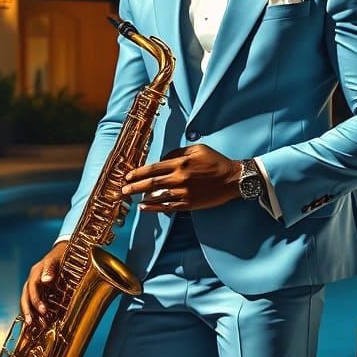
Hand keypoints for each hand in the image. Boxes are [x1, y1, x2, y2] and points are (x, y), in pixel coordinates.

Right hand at [21, 240, 67, 323]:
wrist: (61, 252)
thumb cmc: (60, 255)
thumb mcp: (56, 259)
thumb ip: (50, 269)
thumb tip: (46, 280)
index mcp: (35, 272)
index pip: (33, 287)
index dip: (36, 300)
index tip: (43, 311)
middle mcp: (32, 279)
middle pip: (26, 295)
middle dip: (27, 309)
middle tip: (31, 322)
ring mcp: (33, 285)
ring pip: (26, 299)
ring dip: (27, 312)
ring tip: (30, 324)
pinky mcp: (37, 290)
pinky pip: (30, 301)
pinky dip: (31, 310)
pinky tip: (33, 321)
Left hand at [121, 144, 241, 212]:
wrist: (233, 179)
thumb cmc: (215, 161)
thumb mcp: (197, 149)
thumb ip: (177, 153)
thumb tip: (162, 160)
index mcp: (181, 163)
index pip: (153, 168)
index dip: (138, 172)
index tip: (128, 175)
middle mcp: (180, 178)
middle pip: (151, 183)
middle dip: (134, 186)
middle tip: (122, 189)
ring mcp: (184, 193)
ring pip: (157, 196)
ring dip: (141, 197)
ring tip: (131, 197)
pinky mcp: (189, 204)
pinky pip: (167, 207)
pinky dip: (154, 208)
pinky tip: (144, 207)